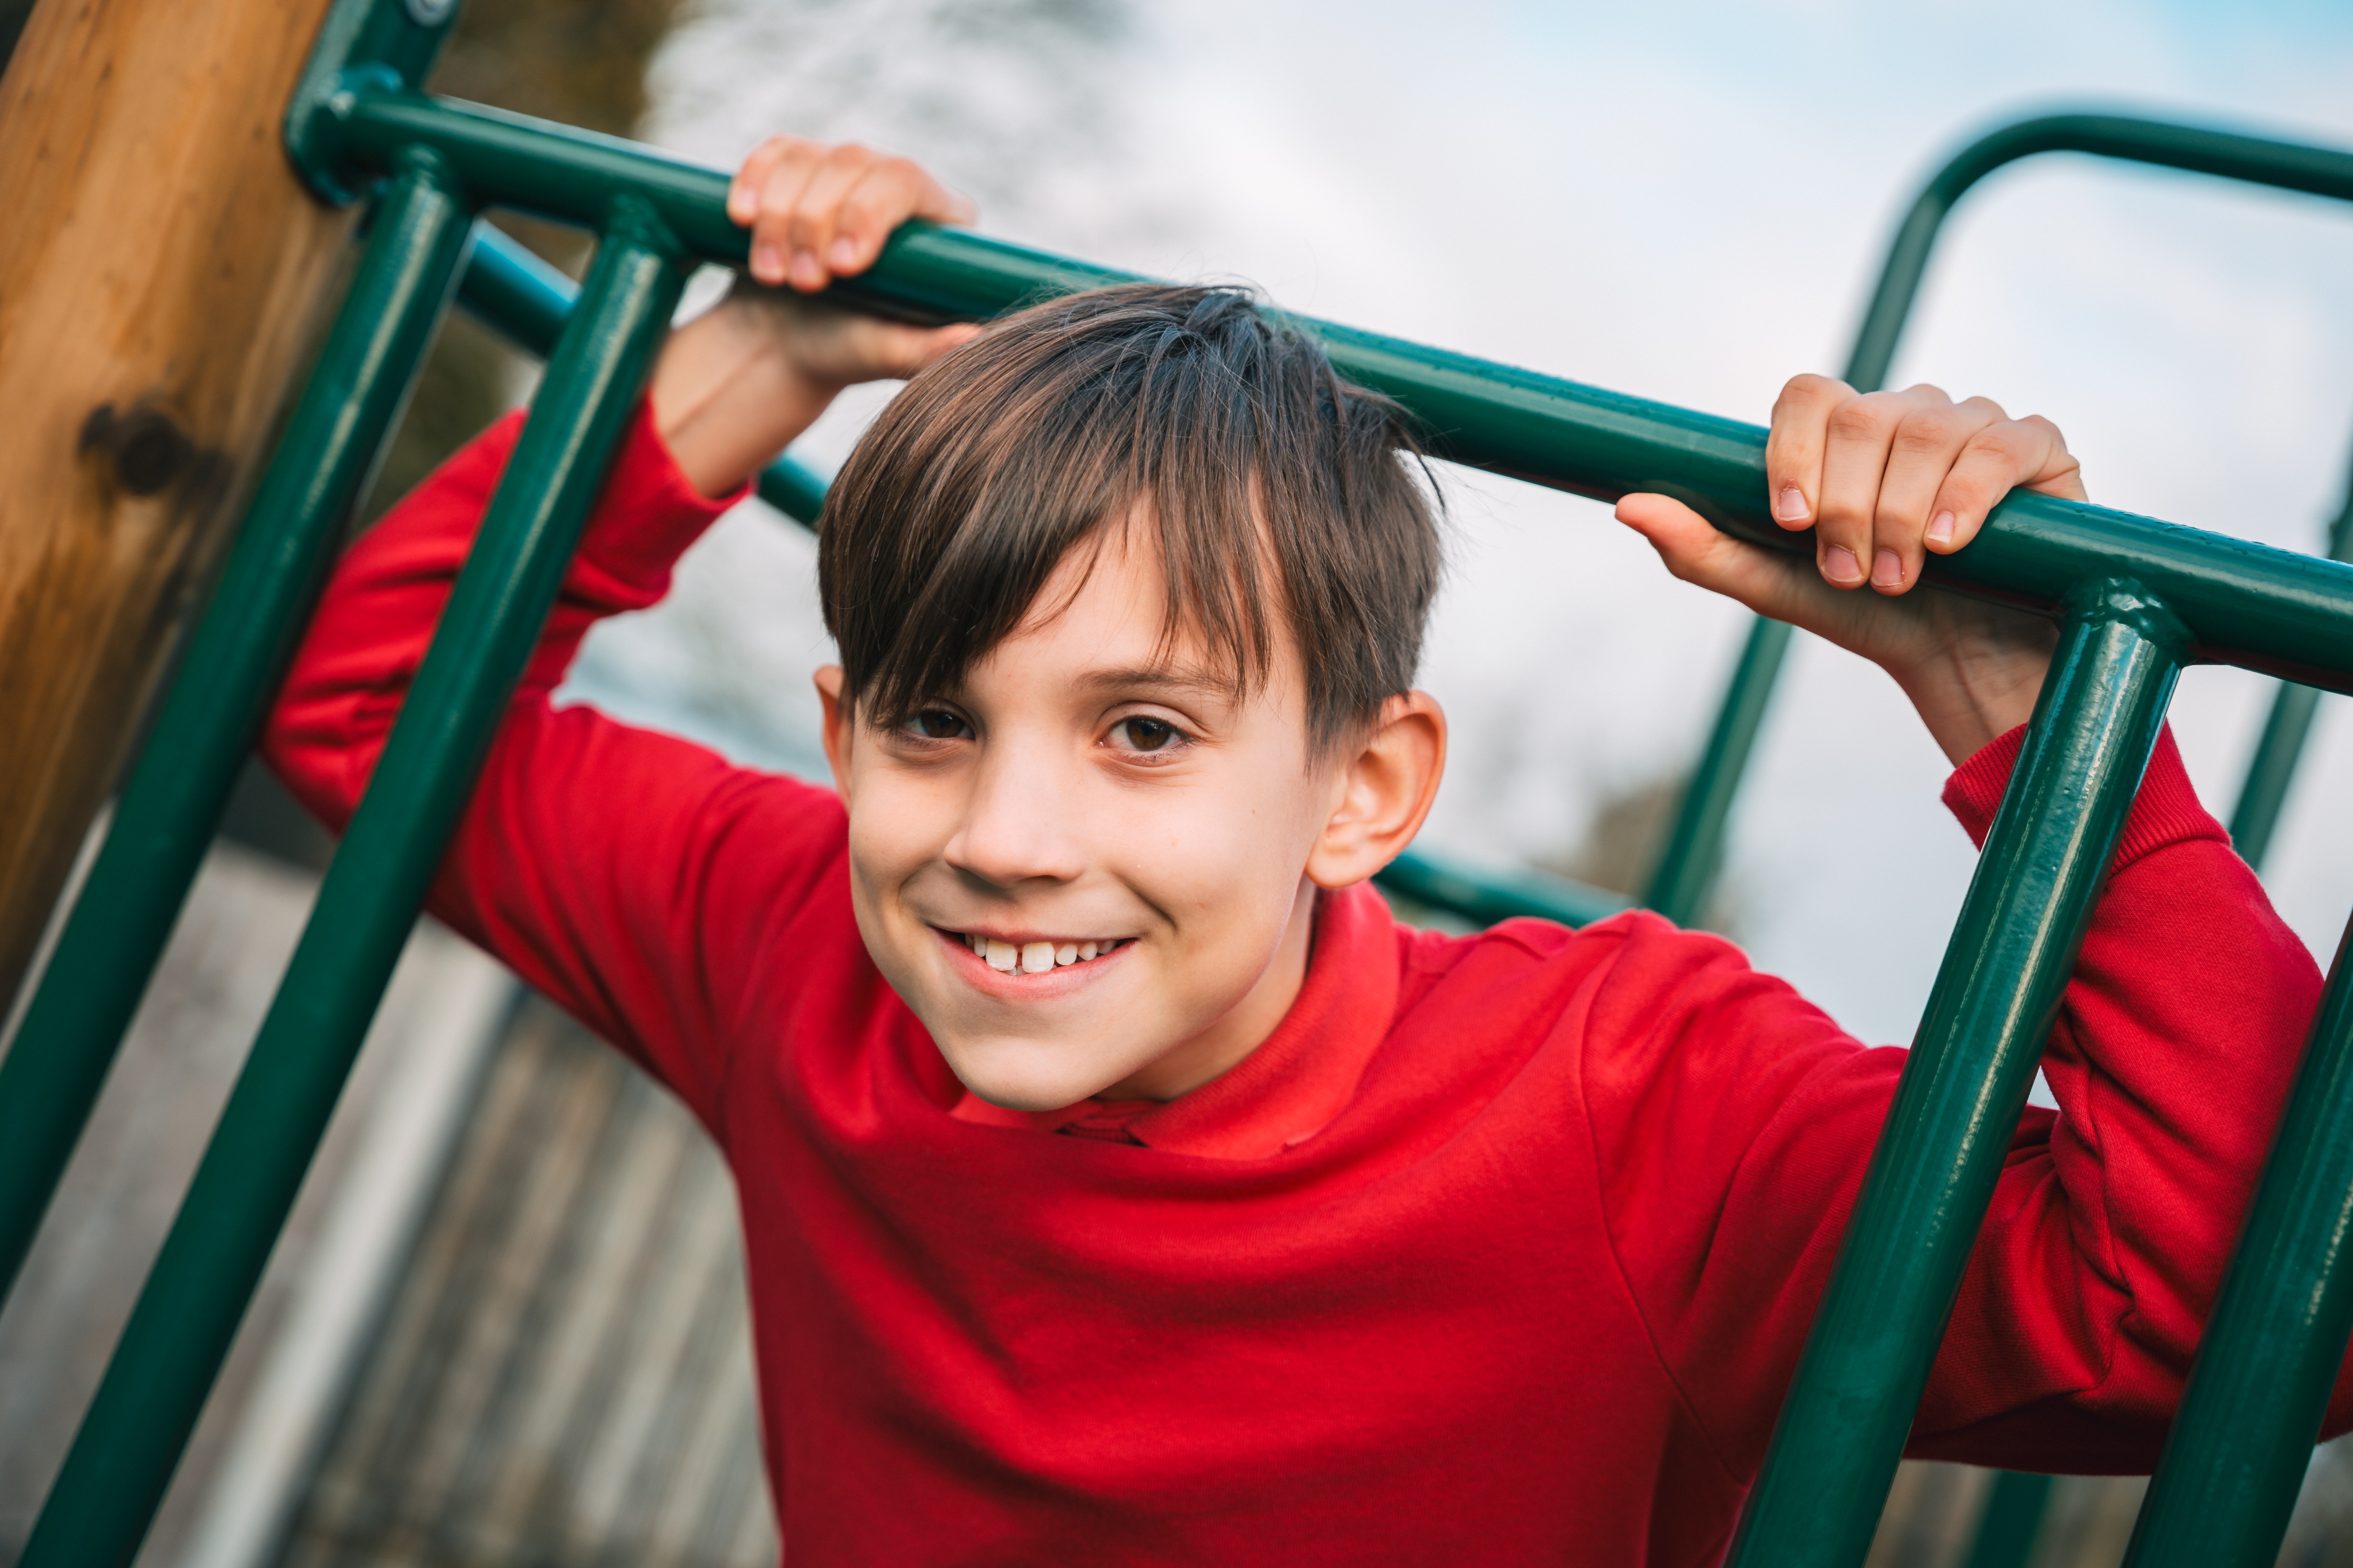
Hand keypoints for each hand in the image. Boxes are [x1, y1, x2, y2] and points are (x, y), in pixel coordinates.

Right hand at [651, 137, 981, 496]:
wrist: (785, 342)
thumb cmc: (846, 350)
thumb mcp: (888, 354)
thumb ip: (931, 349)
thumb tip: (976, 340)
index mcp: (939, 218)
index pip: (905, 181)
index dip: (865, 214)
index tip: (841, 267)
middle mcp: (896, 182)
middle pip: (853, 162)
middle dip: (814, 223)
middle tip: (803, 285)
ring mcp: (846, 169)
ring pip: (807, 158)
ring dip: (779, 219)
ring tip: (774, 277)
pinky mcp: (798, 167)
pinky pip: (772, 154)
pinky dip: (753, 186)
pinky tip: (742, 222)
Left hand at [1616, 378, 2084, 764]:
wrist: (1961, 662)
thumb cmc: (1871, 614)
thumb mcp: (1778, 588)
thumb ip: (1704, 549)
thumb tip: (1627, 506)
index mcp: (1847, 433)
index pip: (1808, 395)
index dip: (1794, 452)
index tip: (1791, 523)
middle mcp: (1909, 415)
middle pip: (1863, 417)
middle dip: (1847, 505)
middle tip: (1850, 573)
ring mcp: (1977, 425)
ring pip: (1927, 431)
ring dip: (1899, 514)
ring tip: (1899, 576)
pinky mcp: (2038, 450)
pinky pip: (2000, 443)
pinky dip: (1967, 495)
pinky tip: (1949, 543)